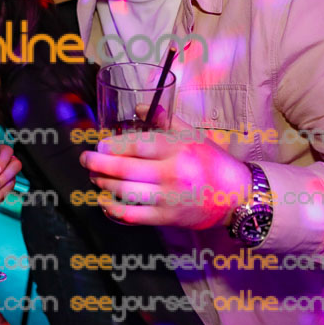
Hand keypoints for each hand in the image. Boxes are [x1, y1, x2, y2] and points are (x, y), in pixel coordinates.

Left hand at [79, 110, 250, 228]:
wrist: (237, 195)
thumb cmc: (211, 161)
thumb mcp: (192, 134)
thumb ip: (165, 119)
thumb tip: (138, 107)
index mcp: (177, 148)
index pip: (137, 145)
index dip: (112, 146)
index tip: (99, 145)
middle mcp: (173, 172)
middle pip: (125, 169)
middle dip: (99, 164)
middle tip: (86, 160)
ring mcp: (170, 197)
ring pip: (126, 192)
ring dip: (104, 184)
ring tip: (95, 177)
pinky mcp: (168, 217)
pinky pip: (134, 215)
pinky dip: (114, 209)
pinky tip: (105, 201)